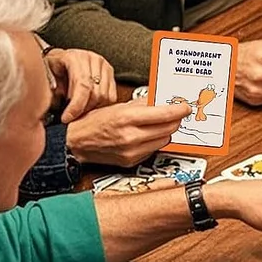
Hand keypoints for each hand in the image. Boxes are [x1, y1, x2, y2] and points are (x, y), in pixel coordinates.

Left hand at [44, 47, 117, 121]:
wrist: (60, 58)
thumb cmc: (52, 67)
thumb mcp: (46, 77)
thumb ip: (52, 91)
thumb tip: (57, 107)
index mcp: (75, 58)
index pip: (82, 85)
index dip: (76, 106)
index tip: (66, 118)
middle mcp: (93, 59)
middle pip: (96, 93)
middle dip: (83, 109)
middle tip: (71, 117)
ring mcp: (104, 65)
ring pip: (105, 96)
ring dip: (92, 108)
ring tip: (79, 110)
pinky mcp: (110, 73)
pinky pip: (111, 96)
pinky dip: (101, 106)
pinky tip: (89, 105)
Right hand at [65, 102, 188, 166]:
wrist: (76, 143)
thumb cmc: (94, 122)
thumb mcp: (118, 106)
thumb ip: (142, 104)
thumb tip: (162, 100)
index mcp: (127, 118)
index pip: (165, 114)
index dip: (180, 110)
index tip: (185, 107)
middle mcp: (131, 136)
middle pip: (169, 128)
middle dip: (175, 120)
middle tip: (175, 114)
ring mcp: (132, 151)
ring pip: (164, 140)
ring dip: (166, 131)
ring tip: (157, 124)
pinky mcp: (132, 161)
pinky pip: (154, 150)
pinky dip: (154, 141)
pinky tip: (146, 136)